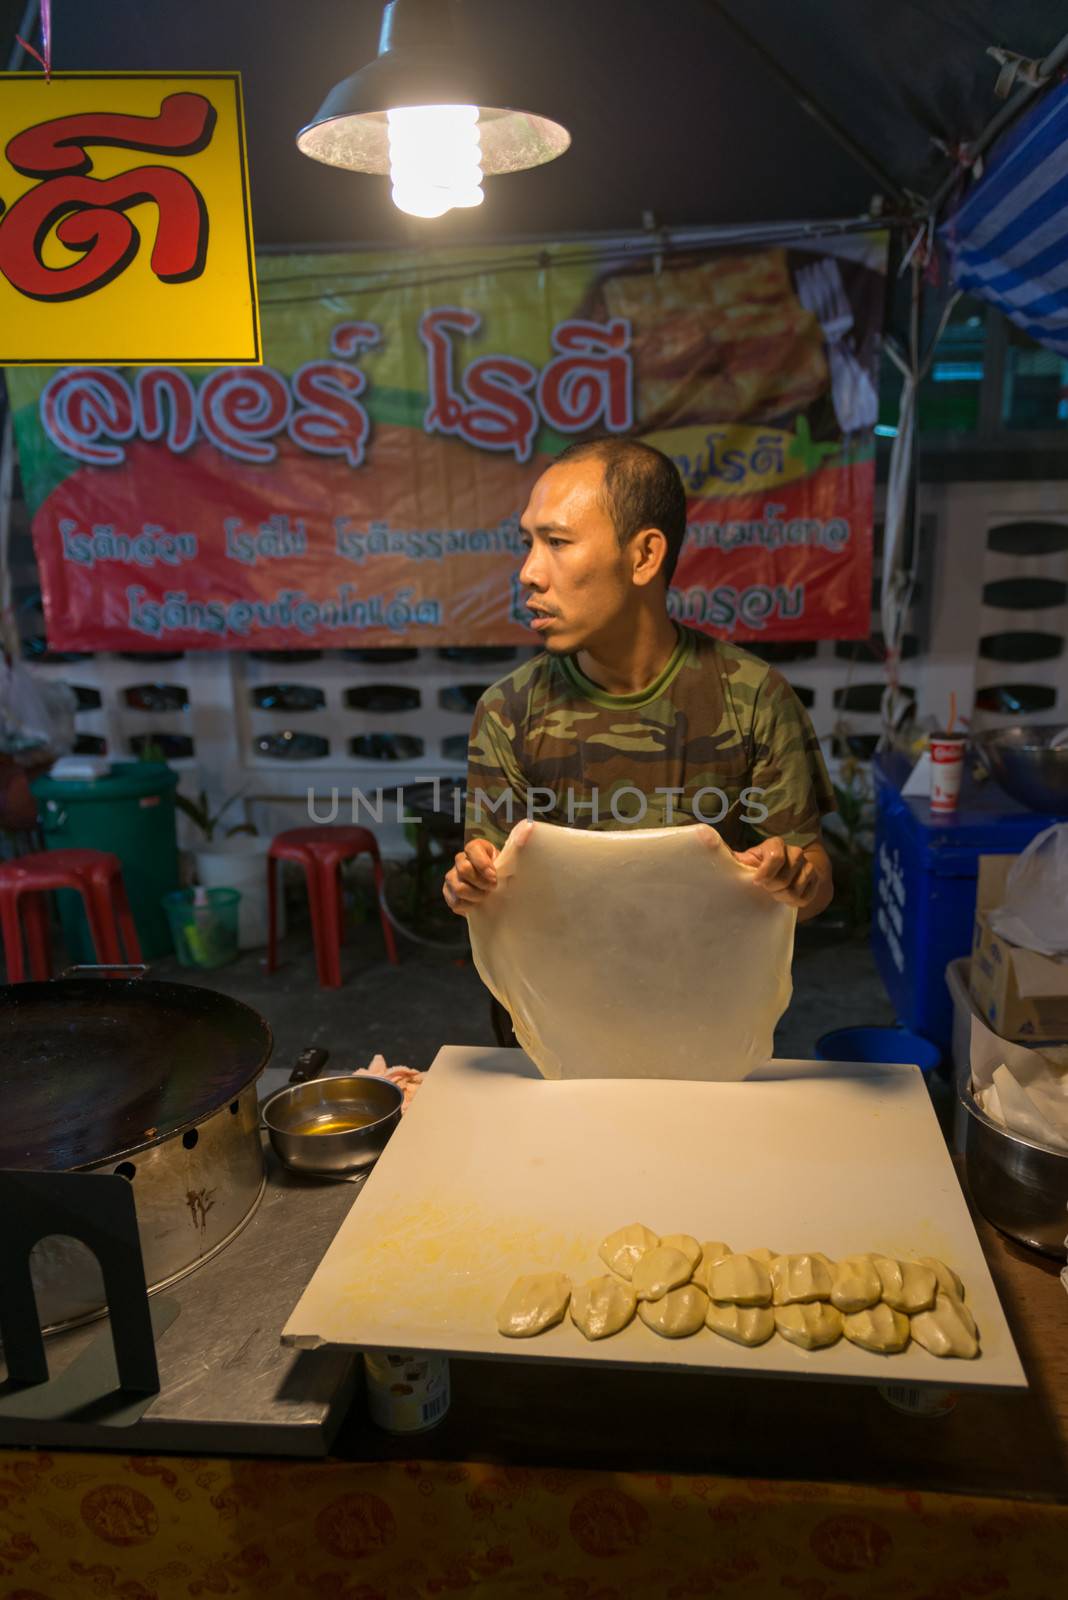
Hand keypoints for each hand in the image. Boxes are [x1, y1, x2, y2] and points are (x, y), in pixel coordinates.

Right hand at [442, 821, 532, 915]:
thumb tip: (529, 826)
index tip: (495, 876)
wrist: (499, 892)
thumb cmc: (506, 873)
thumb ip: (519, 842)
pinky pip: (454, 901)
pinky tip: (477, 905)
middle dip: (480, 882)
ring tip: (486, 897)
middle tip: (493, 888)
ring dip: (475, 895)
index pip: (472, 849)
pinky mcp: (449, 893)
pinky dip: (467, 906)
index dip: (483, 864)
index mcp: (476, 848)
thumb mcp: (513, 859)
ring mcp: (452, 876)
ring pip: (457, 887)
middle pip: (463, 869)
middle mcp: (461, 859)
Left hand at [697, 826, 826, 913]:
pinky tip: (786, 899)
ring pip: (797, 887)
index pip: (775, 855)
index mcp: (775, 845)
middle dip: (773, 887)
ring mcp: (807, 865)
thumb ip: (722, 851)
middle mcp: (794, 852)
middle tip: (765, 889)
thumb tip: (699, 833)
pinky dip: (795, 901)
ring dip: (784, 895)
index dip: (766, 872)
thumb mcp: (739, 861)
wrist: (781, 880)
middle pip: (786, 875)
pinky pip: (807, 896)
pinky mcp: (816, 879)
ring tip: (775, 894)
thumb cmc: (754, 870)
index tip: (756, 882)